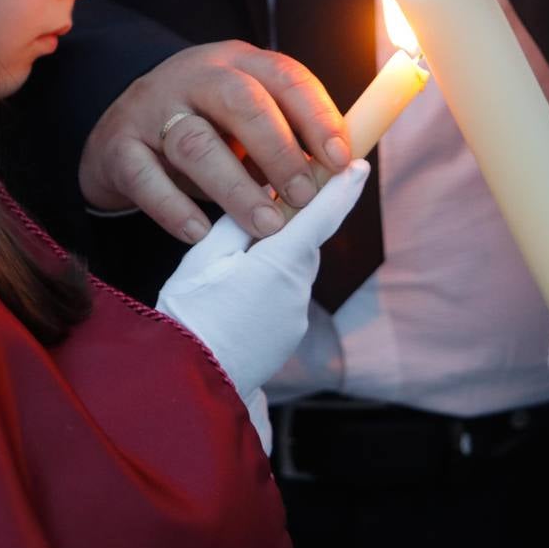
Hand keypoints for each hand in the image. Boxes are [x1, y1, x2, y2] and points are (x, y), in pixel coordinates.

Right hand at [79, 41, 351, 242]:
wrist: (116, 136)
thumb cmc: (204, 132)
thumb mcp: (245, 123)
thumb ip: (288, 140)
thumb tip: (337, 179)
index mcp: (238, 63)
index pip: (286, 77)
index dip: (317, 117)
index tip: (340, 161)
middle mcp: (195, 76)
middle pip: (241, 101)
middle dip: (279, 151)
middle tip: (303, 197)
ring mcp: (151, 108)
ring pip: (195, 142)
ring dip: (236, 187)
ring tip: (266, 225)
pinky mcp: (117, 146)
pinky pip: (145, 178)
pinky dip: (175, 208)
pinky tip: (200, 233)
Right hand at [156, 160, 369, 397]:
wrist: (189, 381)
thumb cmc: (189, 315)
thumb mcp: (203, 257)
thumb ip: (238, 223)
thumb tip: (264, 203)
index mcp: (278, 262)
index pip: (321, 216)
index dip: (342, 188)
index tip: (359, 167)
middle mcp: (298, 288)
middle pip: (305, 243)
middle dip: (291, 226)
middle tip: (259, 218)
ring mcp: (297, 315)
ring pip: (295, 270)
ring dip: (276, 259)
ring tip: (234, 269)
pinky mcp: (291, 334)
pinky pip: (287, 296)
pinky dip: (270, 287)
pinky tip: (239, 297)